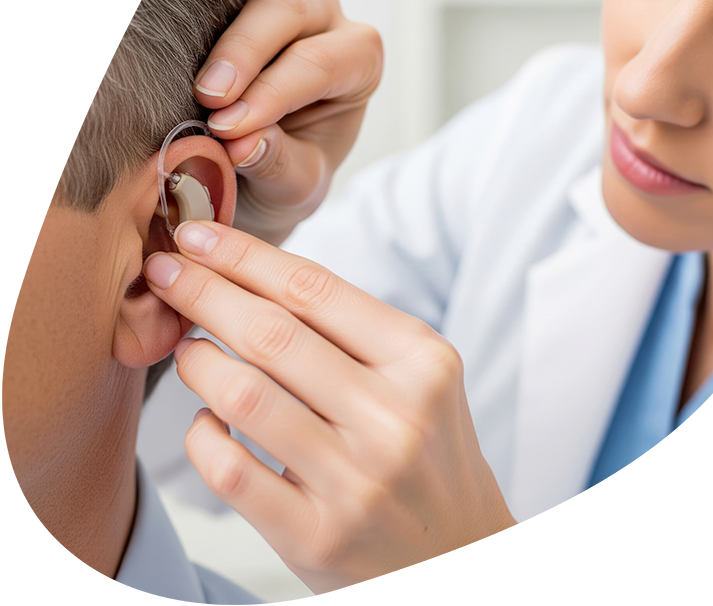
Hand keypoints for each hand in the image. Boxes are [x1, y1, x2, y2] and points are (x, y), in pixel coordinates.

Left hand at [143, 221, 520, 602]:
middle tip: (166, 269)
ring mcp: (356, 483)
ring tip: (186, 346)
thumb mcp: (419, 378)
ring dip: (196, 361)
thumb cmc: (429, 456)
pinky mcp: (318, 539)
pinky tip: (205, 418)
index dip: (244, 256)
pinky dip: (201, 435)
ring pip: (243, 396)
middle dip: (203, 291)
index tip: (199, 235)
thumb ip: (351, 331)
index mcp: (421, 362)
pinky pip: (231, 470)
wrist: (460, 564)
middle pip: (272, 334)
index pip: (314, 290)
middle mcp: (394, 417)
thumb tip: (252, 276)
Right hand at [186, 0, 383, 244]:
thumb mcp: (296, 186)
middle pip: (288, 11)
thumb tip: (242, 143)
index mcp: (356, 65)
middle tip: (207, 96)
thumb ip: (278, 165)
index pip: (319, 66)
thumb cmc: (288, 174)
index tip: (230, 130)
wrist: (260, 175)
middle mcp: (322, 21)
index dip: (275, 93)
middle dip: (246, 52)